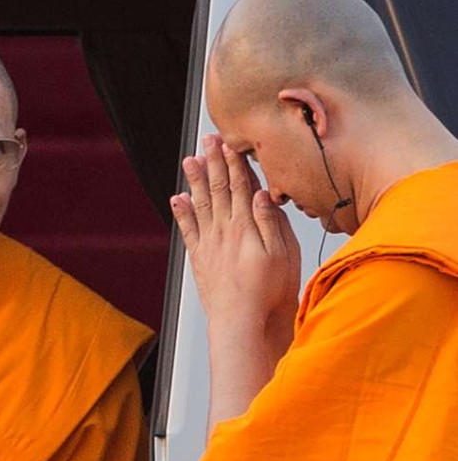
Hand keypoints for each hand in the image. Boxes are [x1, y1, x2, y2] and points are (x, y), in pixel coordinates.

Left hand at [171, 134, 300, 338]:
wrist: (241, 321)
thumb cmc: (268, 292)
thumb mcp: (282, 253)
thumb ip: (269, 221)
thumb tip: (260, 193)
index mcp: (245, 226)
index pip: (240, 186)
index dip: (234, 162)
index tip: (230, 142)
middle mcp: (223, 231)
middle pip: (218, 188)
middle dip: (214, 161)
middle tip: (208, 140)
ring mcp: (209, 244)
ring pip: (200, 204)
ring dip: (195, 180)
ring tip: (190, 160)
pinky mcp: (200, 259)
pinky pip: (188, 229)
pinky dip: (182, 212)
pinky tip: (178, 199)